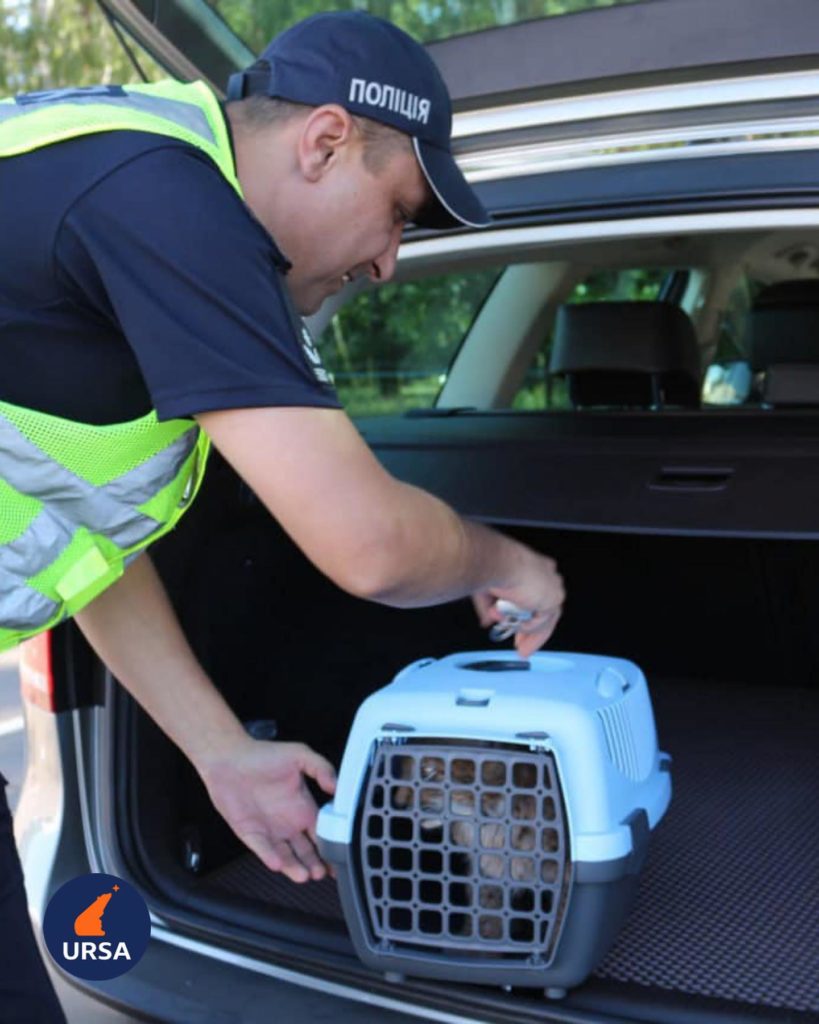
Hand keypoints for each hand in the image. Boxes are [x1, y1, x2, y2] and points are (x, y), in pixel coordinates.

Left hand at [195, 736, 336, 883]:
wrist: (229, 758)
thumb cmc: (263, 755)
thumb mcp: (299, 755)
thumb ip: (321, 768)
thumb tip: (337, 786)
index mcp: (303, 806)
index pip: (321, 832)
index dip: (330, 845)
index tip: (340, 856)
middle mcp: (288, 821)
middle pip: (307, 851)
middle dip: (316, 863)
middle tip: (323, 873)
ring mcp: (269, 830)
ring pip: (286, 856)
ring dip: (295, 867)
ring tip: (304, 875)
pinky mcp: (250, 833)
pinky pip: (262, 849)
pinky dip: (270, 857)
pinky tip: (278, 864)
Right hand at [472, 552, 564, 658]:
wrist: (496, 562)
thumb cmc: (489, 564)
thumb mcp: (487, 589)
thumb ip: (490, 606)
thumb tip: (487, 620)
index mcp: (533, 566)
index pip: (536, 594)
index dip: (527, 613)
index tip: (518, 626)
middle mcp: (546, 574)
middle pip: (544, 609)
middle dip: (533, 631)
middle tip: (523, 647)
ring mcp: (552, 586)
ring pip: (546, 618)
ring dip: (532, 635)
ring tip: (520, 646)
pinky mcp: (552, 598)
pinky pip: (542, 621)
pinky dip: (529, 629)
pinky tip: (518, 630)